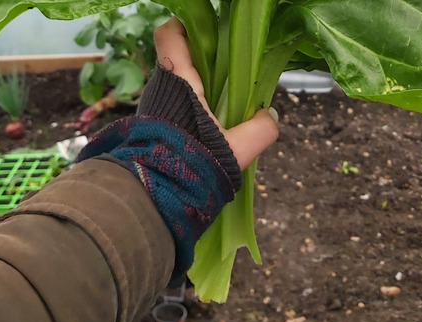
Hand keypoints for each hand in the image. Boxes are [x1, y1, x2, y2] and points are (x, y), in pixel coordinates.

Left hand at [153, 17, 278, 169]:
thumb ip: (260, 130)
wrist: (156, 195)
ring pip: (173, 89)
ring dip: (194, 92)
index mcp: (179, 81)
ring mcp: (151, 109)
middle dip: (199, 64)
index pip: (169, 36)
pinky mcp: (150, 129)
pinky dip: (187, 112)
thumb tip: (271, 117)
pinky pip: (170, 110)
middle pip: (176, 61)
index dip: (183, 25)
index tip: (204, 28)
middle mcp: (159, 89)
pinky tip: (206, 131)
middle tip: (226, 72)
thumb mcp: (236, 149)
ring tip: (221, 108)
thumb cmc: (193, 162)